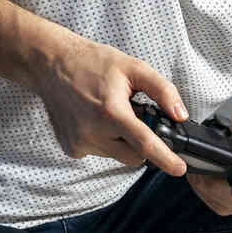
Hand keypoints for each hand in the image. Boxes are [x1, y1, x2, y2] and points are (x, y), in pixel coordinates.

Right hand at [26, 30, 189, 175]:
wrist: (51, 64)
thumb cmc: (92, 62)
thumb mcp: (133, 68)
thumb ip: (162, 91)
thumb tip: (180, 115)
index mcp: (111, 111)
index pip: (144, 143)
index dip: (165, 159)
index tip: (179, 169)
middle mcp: (93, 132)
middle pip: (133, 156)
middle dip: (140, 143)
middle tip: (132, 116)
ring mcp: (79, 143)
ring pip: (116, 155)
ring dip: (120, 140)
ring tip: (107, 112)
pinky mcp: (71, 148)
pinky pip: (99, 152)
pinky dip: (103, 141)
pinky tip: (93, 119)